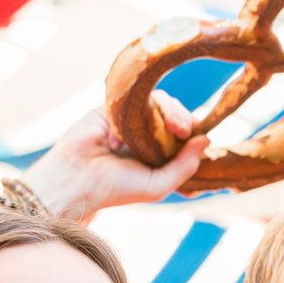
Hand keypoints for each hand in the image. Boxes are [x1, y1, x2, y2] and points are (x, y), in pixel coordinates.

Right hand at [22, 95, 209, 220]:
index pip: (184, 133)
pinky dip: (139, 106)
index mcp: (159, 152)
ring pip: (158, 101)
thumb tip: (206, 139)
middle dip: (182, 118)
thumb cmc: (116, 189)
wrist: (76, 179)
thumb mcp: (158, 185)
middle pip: (174, 113)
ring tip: (168, 125)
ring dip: (168, 109)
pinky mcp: (113, 107)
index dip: (193, 130)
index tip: (195, 137)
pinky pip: (134, 94)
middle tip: (180, 129)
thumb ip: (184, 166)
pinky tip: (132, 126)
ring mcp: (130, 118)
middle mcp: (147, 133)